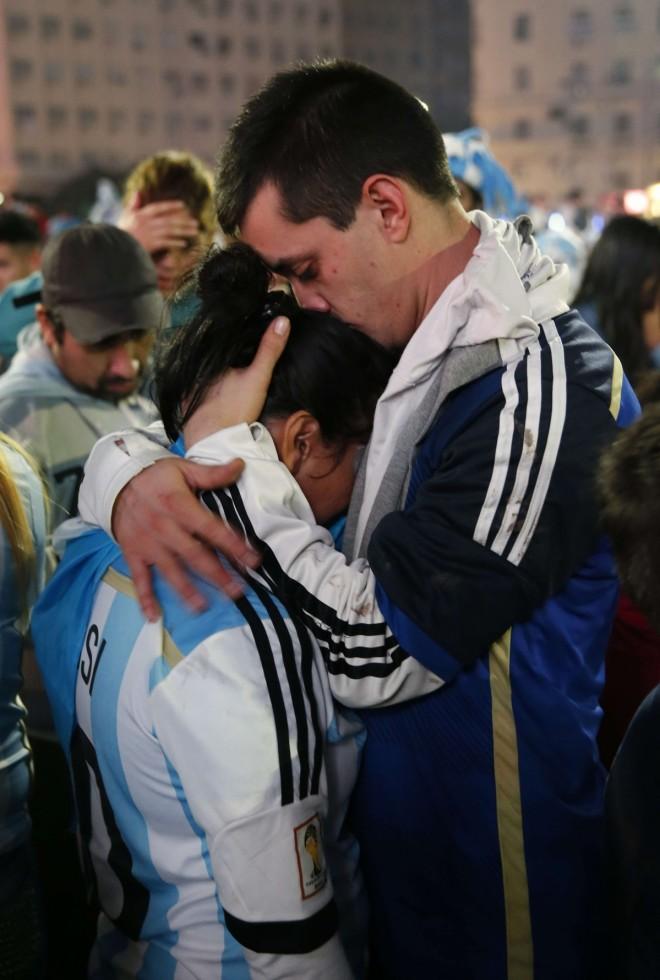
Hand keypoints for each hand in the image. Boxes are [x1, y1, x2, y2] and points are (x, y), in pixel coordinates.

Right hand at [112, 455, 258, 620]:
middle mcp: (164, 528)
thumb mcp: (183, 469)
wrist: (115, 482)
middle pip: (195, 555)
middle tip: (237, 591)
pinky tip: (154, 616)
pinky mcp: (133, 553)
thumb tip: (240, 465)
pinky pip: (139, 578)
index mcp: (179, 506)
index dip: (233, 545)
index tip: (253, 560)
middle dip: (217, 575)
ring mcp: (148, 544)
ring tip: (202, 607)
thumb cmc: (156, 477)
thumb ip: (212, 473)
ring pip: (170, 571)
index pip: (212, 529)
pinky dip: (145, 598)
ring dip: (187, 590)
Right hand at [118, 193, 199, 252]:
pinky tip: (184, 243)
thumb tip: (138, 191)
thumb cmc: (121, 232)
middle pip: (169, 220)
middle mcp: (147, 222)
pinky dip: (175, 242)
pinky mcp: (151, 244)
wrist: (116, 247)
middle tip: (196, 222)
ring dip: (184, 231)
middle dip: (184, 221)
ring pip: (170, 230)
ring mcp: (150, 233)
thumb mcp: (126, 216)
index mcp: (141, 214)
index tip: (183, 205)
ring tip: (195, 232)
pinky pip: (166, 243)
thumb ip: (133, 204)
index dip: (171, 206)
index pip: (159, 208)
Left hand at [184, 316, 290, 446]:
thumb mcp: (258, 377)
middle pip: (210, 362)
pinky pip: (192, 393)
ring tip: (228, 379)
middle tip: (237, 364)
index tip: (245, 343)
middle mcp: (194, 372)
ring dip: (211, 376)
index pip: (221, 345)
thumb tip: (283, 319)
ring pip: (201, 377)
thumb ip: (270, 349)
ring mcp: (187, 389)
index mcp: (210, 361)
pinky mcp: (184, 406)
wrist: (216, 443)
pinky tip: (214, 396)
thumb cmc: (236, 409)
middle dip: (222, 360)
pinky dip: (202, 391)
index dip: (233, 345)